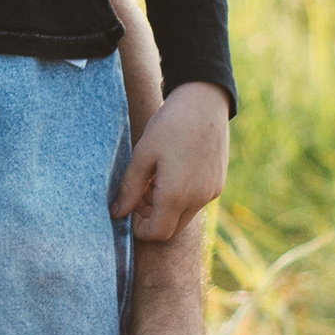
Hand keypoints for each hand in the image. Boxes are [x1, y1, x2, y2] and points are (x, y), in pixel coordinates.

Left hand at [112, 81, 229, 242]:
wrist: (204, 102)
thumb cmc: (169, 125)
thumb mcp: (142, 155)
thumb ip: (129, 188)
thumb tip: (116, 213)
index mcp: (177, 194)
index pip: (157, 232)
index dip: (139, 228)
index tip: (127, 211)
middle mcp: (198, 199)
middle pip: (171, 228)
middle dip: (151, 218)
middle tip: (137, 193)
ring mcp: (211, 192)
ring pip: (183, 215)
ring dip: (165, 207)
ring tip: (152, 179)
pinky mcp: (218, 183)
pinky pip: (196, 201)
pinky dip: (180, 197)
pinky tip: (170, 172)